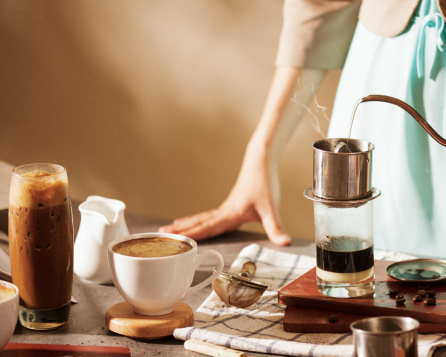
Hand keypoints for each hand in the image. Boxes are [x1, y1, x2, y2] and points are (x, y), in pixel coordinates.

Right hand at [159, 141, 291, 244]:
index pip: (208, 228)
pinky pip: (209, 215)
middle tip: (161, 235)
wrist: (260, 161)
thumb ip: (276, 228)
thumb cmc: (264, 182)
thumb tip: (284, 242)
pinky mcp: (230, 204)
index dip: (193, 236)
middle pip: (199, 222)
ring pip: (202, 218)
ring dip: (186, 224)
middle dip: (181, 231)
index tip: (177, 243)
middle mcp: (224, 210)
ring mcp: (226, 207)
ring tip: (170, 229)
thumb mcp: (271, 208)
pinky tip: (195, 222)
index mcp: (231, 214)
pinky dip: (198, 220)